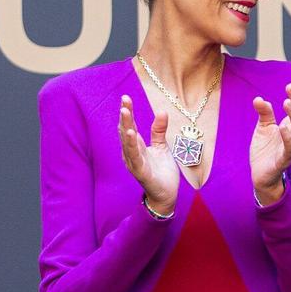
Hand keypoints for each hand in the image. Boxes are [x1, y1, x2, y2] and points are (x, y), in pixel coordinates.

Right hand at [118, 94, 179, 214]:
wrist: (166, 194)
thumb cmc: (161, 171)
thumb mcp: (162, 146)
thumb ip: (158, 130)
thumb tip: (162, 111)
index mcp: (136, 146)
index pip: (130, 125)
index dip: (128, 111)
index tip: (125, 97)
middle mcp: (131, 153)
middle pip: (126, 130)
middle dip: (125, 115)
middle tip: (124, 99)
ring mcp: (134, 162)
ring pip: (127, 142)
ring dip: (126, 126)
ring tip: (124, 112)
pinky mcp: (140, 171)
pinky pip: (134, 156)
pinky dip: (131, 145)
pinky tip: (130, 134)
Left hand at [249, 82, 290, 205]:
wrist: (260, 175)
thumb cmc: (265, 151)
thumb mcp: (263, 128)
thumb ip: (264, 113)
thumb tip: (259, 98)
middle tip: (290, 88)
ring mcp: (290, 148)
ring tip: (287, 103)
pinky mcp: (283, 160)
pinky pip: (289, 148)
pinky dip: (287, 137)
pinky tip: (282, 127)